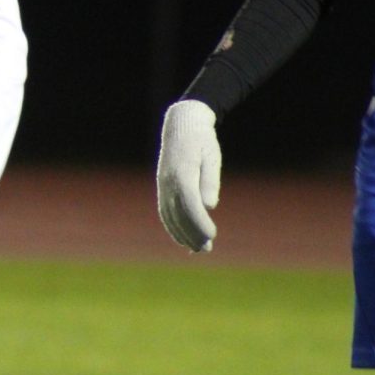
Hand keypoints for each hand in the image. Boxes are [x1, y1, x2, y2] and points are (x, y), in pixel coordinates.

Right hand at [156, 99, 220, 252]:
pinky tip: (182, 237)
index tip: (212, 235)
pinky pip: (164, 211)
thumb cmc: (202, 141)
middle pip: (178, 213)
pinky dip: (172, 226)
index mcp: (182, 173)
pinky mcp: (162, 186)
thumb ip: (210, 180)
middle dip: (192, 233)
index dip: (200, 222)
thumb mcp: (212, 157)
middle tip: (206, 249)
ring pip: (169, 215)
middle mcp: (168, 181)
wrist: (182, 125)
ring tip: (197, 249)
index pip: (189, 204)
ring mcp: (163, 184)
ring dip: (182, 233)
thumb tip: (209, 205)